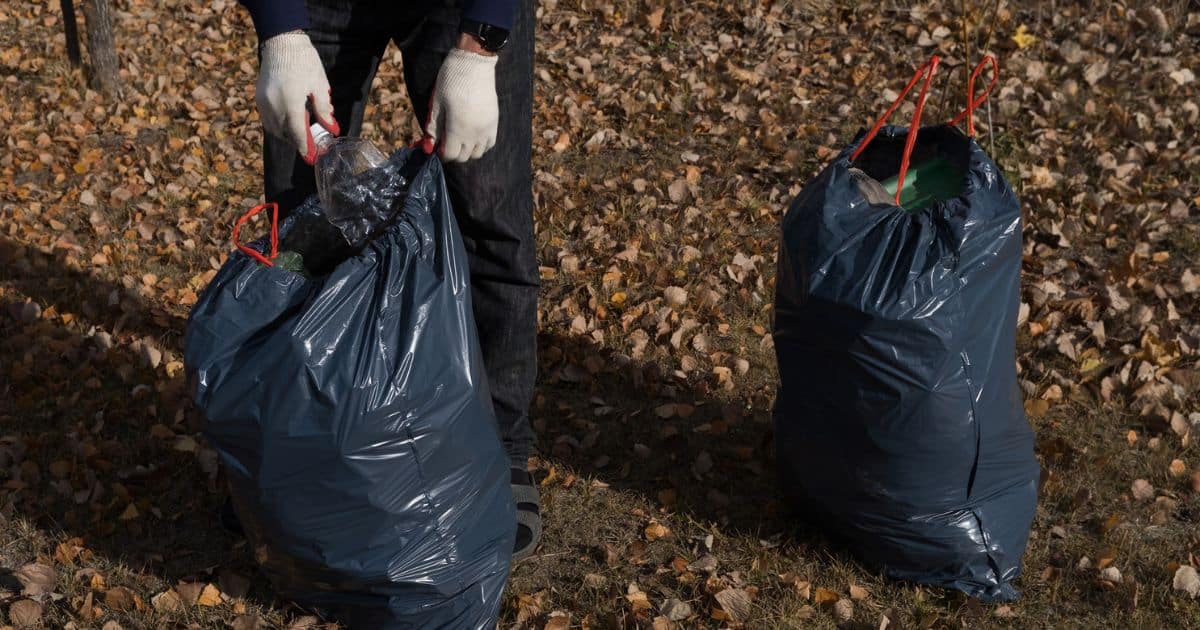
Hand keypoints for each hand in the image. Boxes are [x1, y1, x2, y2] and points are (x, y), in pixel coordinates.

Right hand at [256, 31, 338, 164]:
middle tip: (313, 144)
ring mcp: (263, 102)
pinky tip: (290, 121)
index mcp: (290, 102)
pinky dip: (279, 125)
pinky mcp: (259, 98)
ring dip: (288, 135)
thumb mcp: (319, 85)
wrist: (281, 41)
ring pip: (274, 129)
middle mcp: (273, 104)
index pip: (297, 133)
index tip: (312, 158)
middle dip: (298, 142)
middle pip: (285, 134)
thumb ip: (324, 109)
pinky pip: (268, 119)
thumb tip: (331, 128)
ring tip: (302, 133)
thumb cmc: (304, 61)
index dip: (305, 148)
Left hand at [424, 36, 498, 161]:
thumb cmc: (451, 80)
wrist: (475, 64)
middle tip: (446, 141)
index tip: (437, 145)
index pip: (450, 154)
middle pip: (464, 156)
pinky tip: (473, 136)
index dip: (441, 153)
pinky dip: (480, 145)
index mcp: (458, 128)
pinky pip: (489, 144)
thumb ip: (434, 127)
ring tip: (460, 139)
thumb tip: (430, 145)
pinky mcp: (494, 122)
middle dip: (453, 153)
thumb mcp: (437, 103)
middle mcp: (475, 133)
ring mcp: (487, 129)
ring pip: (477, 153)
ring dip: (467, 150)